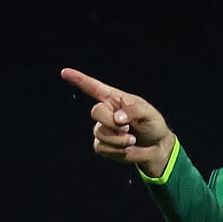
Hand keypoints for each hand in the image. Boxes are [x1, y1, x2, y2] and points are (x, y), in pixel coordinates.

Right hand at [60, 67, 175, 176]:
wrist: (157, 147)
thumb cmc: (152, 125)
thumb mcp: (148, 113)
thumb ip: (133, 111)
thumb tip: (117, 118)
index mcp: (115, 99)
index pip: (94, 88)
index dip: (79, 79)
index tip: (65, 72)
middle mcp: (106, 112)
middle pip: (96, 112)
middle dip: (112, 122)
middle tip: (128, 128)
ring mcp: (103, 129)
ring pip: (99, 132)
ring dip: (118, 138)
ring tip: (132, 139)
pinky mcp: (103, 145)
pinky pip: (101, 147)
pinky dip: (116, 149)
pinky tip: (127, 148)